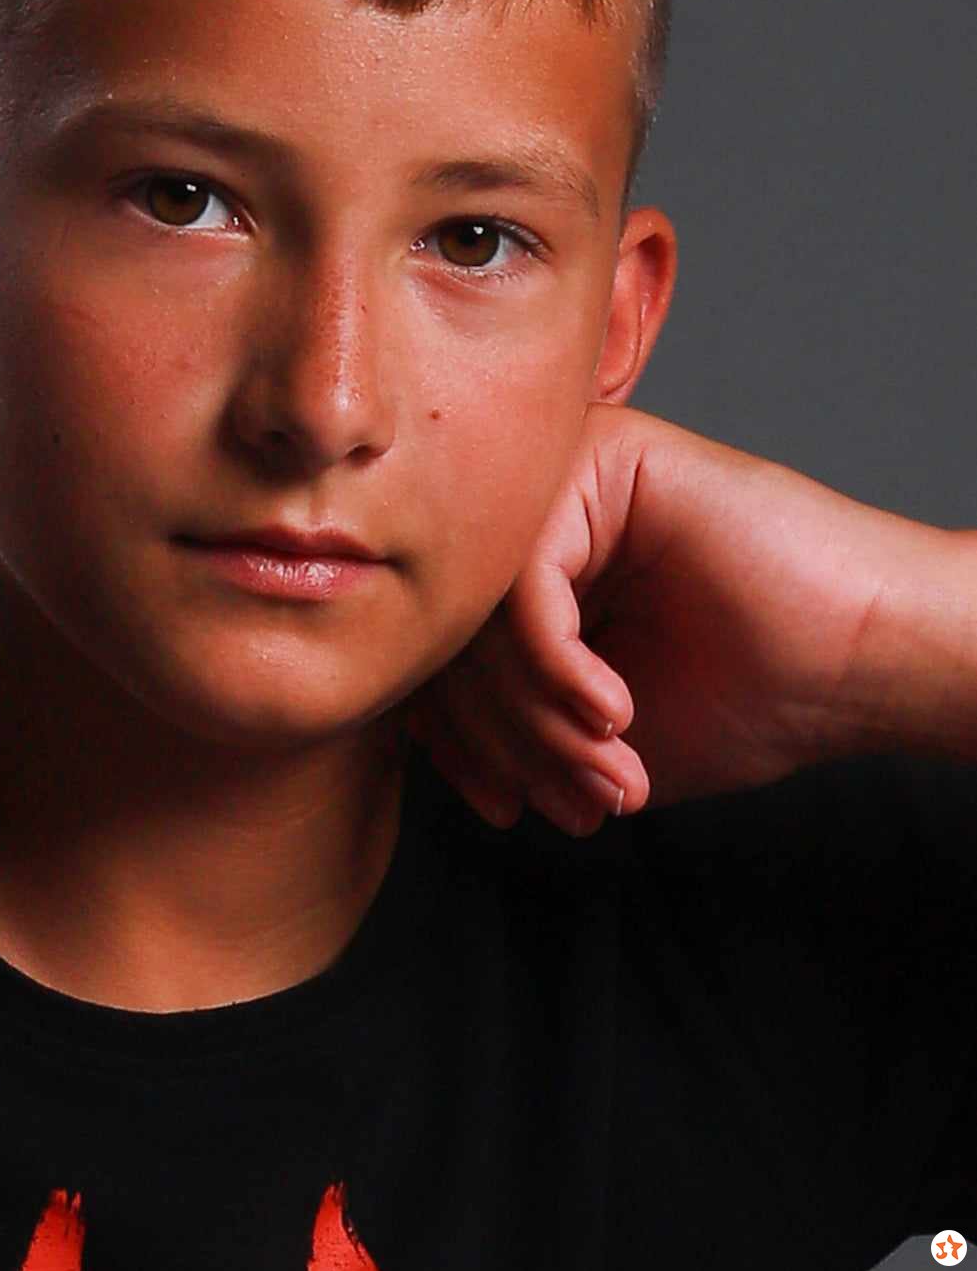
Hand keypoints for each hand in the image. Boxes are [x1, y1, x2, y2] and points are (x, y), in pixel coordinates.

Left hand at [406, 404, 957, 834]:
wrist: (861, 663)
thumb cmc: (746, 694)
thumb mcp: (589, 735)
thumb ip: (503, 721)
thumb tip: (408, 731)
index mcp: (532, 566)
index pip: (442, 650)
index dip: (458, 743)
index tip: (501, 809)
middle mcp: (536, 510)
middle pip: (455, 632)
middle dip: (508, 741)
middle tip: (570, 801)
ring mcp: (566, 476)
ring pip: (484, 611)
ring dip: (538, 718)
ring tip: (604, 770)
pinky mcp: (605, 461)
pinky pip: (528, 581)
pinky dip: (556, 666)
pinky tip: (611, 713)